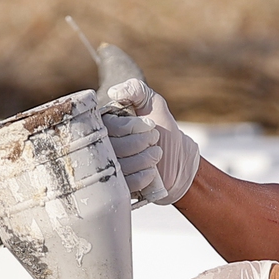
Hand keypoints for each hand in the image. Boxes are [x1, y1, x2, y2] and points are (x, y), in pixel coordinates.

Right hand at [101, 78, 199, 204]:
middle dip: (141, 142)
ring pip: (120, 165)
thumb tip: (115, 92)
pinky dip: (144, 176)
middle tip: (154, 139)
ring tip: (156, 153)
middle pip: (113, 147)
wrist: (177, 159)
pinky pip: (126, 184)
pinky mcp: (118, 187)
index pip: (107, 126)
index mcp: (104, 125)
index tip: (150, 125)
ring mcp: (108, 169)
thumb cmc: (161, 128)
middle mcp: (101, 147)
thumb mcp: (153, 104)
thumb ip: (136, 90)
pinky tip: (152, 171)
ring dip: (145, 158)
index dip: (131, 127)